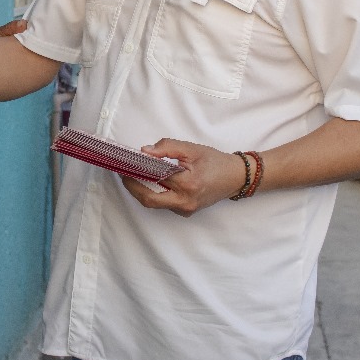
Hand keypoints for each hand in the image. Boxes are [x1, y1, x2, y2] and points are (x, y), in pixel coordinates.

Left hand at [120, 139, 247, 217]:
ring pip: (155, 203)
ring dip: (142, 190)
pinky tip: (149, 181)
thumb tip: (145, 152)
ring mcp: (186, 209)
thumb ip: (167, 148)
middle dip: (132, 187)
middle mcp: (185, 201)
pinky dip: (154, 192)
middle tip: (124, 174)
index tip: (124, 164)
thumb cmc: (216, 162)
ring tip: (134, 174)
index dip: (135, 173)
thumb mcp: (191, 149)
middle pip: (149, 200)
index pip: (153, 180)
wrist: (236, 177)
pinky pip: (164, 203)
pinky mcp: (186, 211)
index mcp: (187, 184)